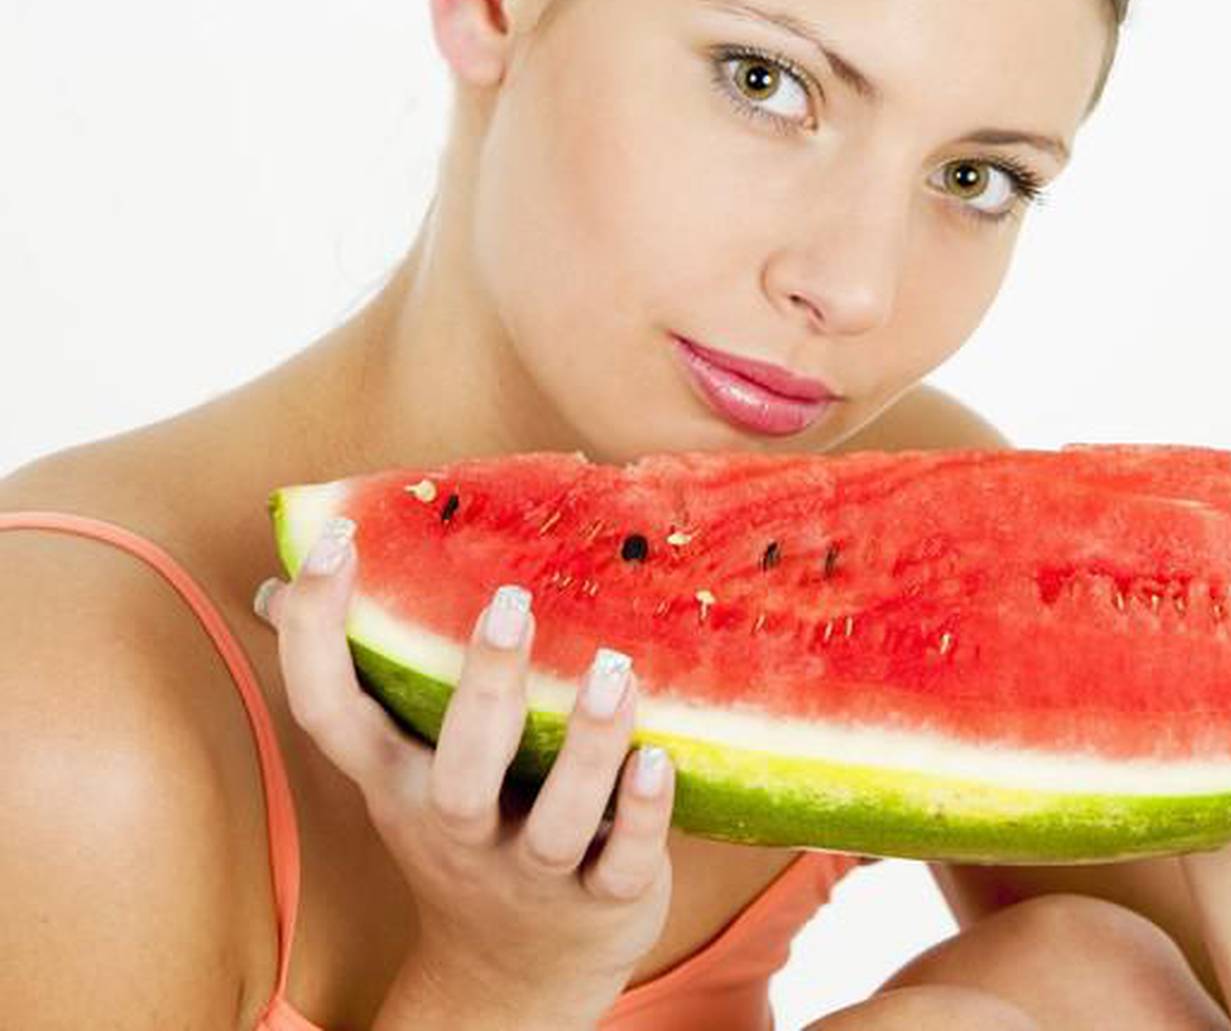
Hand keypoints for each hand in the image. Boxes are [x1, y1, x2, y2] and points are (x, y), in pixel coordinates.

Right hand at [253, 516, 677, 1017]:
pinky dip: (643, 815)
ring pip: (555, 817)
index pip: (333, 712)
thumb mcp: (402, 773)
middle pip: (459, 769)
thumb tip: (277, 587)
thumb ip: (366, 685)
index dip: (320, 634)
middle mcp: (457, 829)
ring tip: (614, 669)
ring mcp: (532, 871)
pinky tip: (662, 757)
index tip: (337, 541)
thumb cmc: (462, 836)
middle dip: (484, 687)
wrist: (513, 981)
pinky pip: (624, 861)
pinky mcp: (604, 900)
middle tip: (511, 598)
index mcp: (400, 784)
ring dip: (586, 745)